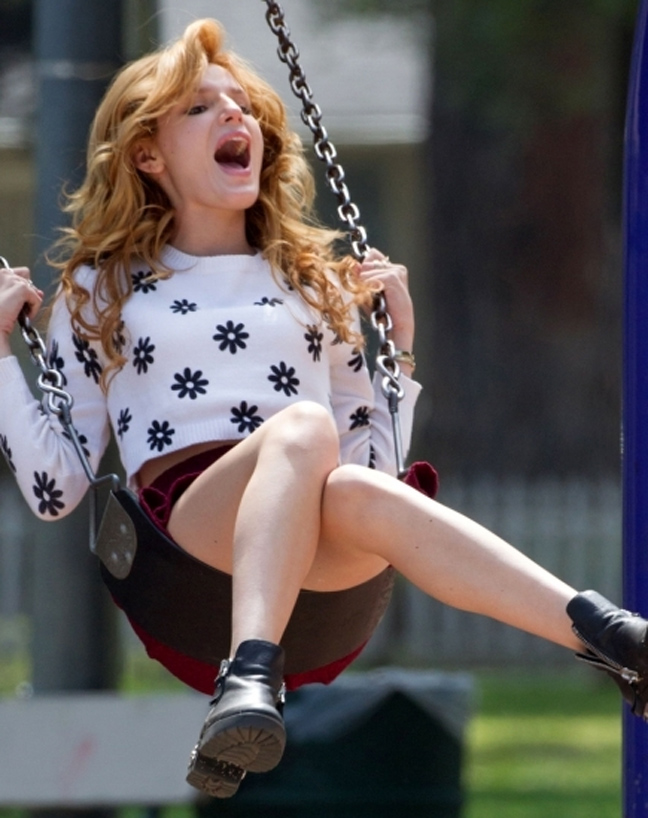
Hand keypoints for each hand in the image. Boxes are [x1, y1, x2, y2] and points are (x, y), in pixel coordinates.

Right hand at [0, 265, 43, 355]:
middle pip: (28, 281)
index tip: (18, 301)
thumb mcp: (9, 300)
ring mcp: (13, 279)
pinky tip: (23, 317)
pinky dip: (34, 311)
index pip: (20, 273)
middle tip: (17, 309)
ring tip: (18, 313)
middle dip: (27, 296)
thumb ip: (23, 292)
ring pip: (34, 291)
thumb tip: (40, 292)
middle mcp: (3, 273)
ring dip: (30, 304)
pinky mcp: (22, 288)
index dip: (23, 288)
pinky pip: (37, 300)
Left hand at [356, 248, 414, 363]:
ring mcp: (397, 273)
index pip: (372, 255)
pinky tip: (375, 299)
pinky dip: (369, 287)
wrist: (396, 329)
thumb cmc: (381, 314)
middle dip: (363, 276)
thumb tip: (354, 265)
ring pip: (369, 268)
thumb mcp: (368, 294)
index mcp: (393, 270)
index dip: (364, 268)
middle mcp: (398, 269)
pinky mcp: (394, 279)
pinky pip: (373, 277)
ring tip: (374, 299)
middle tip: (369, 295)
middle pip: (370, 260)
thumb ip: (361, 278)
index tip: (363, 284)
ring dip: (366, 284)